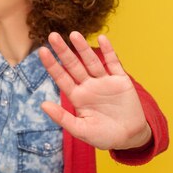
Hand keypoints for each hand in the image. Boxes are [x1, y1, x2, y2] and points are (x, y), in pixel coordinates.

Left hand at [38, 31, 151, 149]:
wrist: (130, 138)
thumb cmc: (104, 136)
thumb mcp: (81, 130)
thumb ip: (63, 118)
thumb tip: (42, 105)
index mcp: (77, 97)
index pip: (61, 78)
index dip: (52, 65)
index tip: (42, 51)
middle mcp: (88, 86)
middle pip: (73, 65)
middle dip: (63, 51)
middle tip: (52, 36)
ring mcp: (104, 82)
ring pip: (91, 61)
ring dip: (83, 48)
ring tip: (74, 34)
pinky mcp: (121, 81)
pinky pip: (114, 63)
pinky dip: (109, 51)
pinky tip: (102, 39)